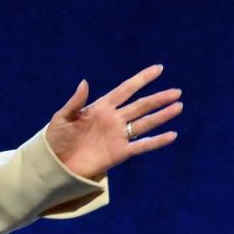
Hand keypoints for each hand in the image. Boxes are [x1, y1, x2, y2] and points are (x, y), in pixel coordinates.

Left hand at [45, 64, 181, 179]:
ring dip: (162, 115)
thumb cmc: (56, 139)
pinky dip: (157, 141)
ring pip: (145, 123)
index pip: (125, 90)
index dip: (141, 79)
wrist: (56, 164)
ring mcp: (118, 136)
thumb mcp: (62, 118)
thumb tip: (85, 82)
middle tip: (176, 91)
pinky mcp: (120, 153)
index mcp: (100, 107)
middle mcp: (113, 119)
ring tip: (178, 106)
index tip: (158, 69)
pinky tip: (172, 135)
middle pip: (140, 106)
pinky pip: (142, 145)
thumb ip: (75, 101)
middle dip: (158, 98)